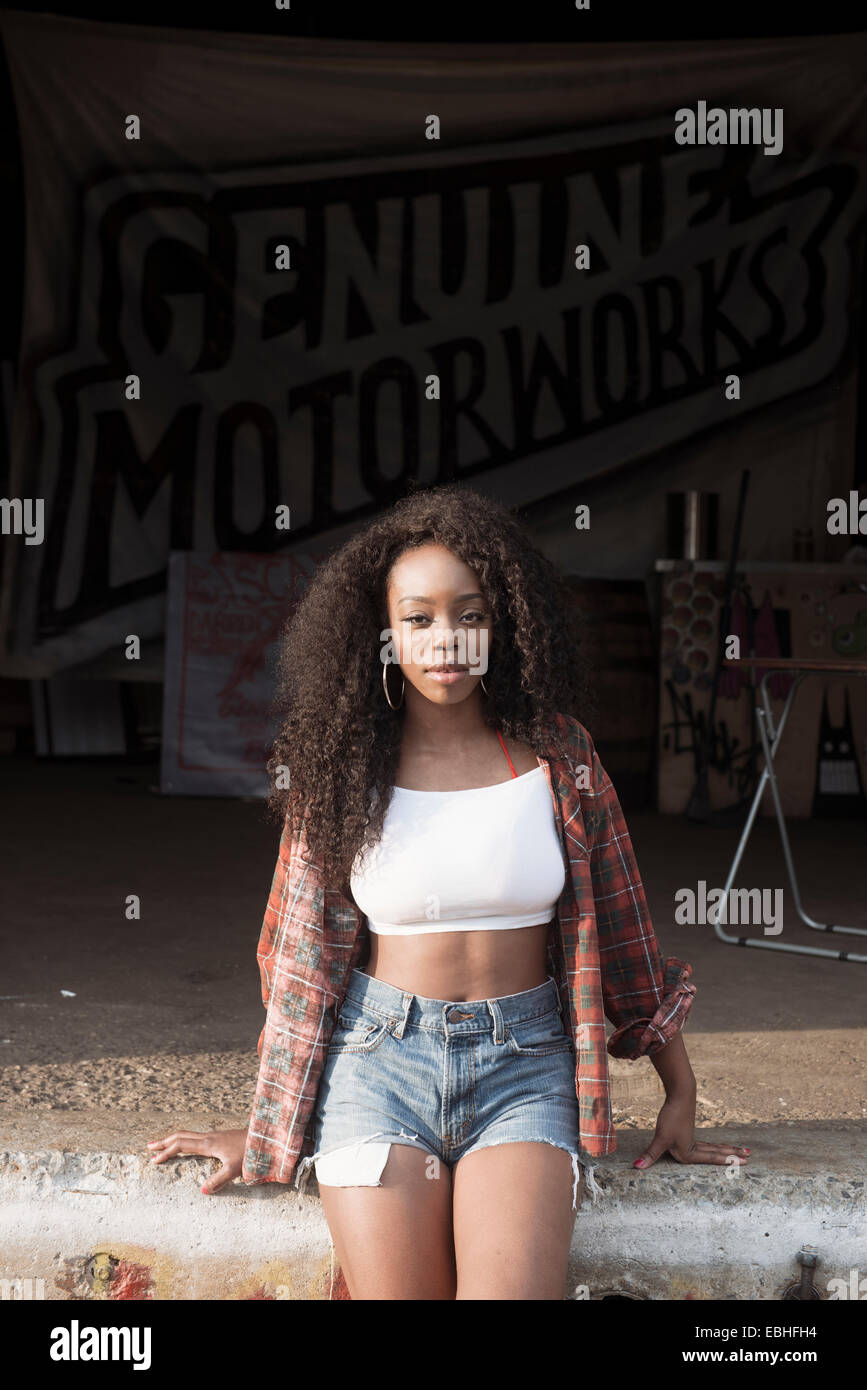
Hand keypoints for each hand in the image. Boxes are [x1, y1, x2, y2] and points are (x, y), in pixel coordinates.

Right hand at [146, 1127, 248, 1193]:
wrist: (265, 1138)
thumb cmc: (250, 1153)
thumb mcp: (235, 1170)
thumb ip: (218, 1181)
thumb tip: (202, 1191)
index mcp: (208, 1144)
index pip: (181, 1146)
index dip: (166, 1152)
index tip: (154, 1160)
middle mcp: (208, 1137)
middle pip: (180, 1135)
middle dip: (164, 1141)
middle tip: (149, 1147)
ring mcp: (214, 1135)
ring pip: (188, 1134)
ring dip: (173, 1139)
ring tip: (163, 1145)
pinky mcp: (219, 1137)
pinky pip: (195, 1136)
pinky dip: (184, 1139)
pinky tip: (186, 1145)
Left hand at [633, 1092, 749, 1169]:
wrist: (680, 1095)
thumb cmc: (671, 1117)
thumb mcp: (660, 1137)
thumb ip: (651, 1154)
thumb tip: (637, 1167)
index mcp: (689, 1152)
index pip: (711, 1160)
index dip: (726, 1162)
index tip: (744, 1162)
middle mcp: (693, 1146)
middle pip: (716, 1153)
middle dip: (732, 1155)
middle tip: (750, 1156)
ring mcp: (692, 1137)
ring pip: (713, 1147)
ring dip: (726, 1149)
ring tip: (742, 1150)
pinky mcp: (688, 1130)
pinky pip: (705, 1143)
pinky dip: (714, 1146)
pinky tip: (715, 1146)